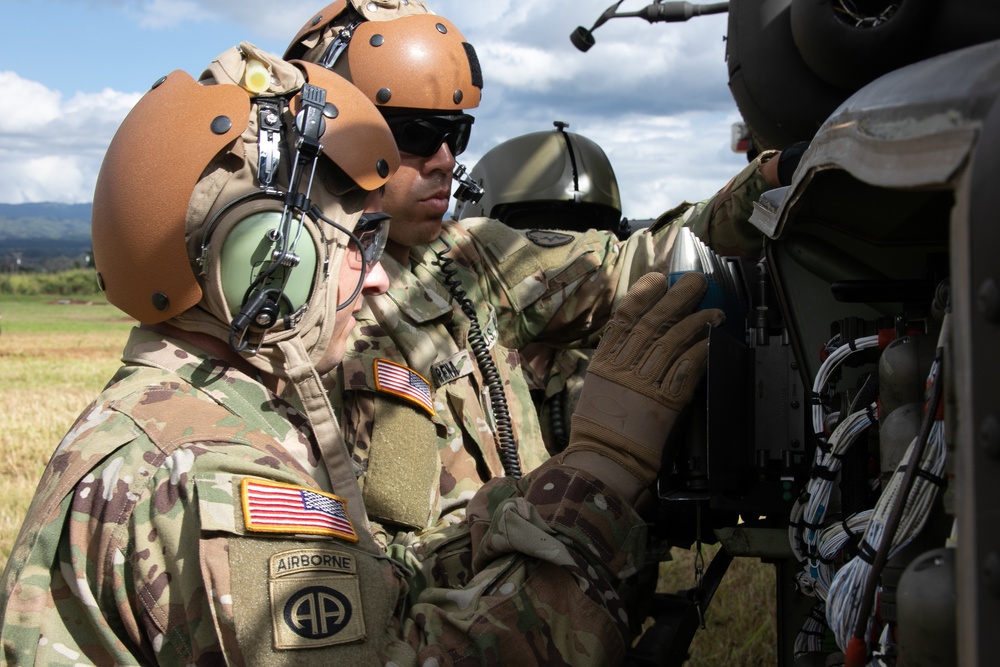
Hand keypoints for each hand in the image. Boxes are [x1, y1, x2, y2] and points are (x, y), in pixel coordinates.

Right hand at [562, 272, 722, 503]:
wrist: (605, 458)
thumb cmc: (598, 429)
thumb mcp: (597, 387)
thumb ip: (615, 363)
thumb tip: (634, 344)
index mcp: (605, 361)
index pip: (624, 317)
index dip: (643, 294)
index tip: (659, 279)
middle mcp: (624, 366)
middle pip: (653, 322)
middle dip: (677, 298)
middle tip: (697, 281)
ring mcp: (645, 381)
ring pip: (673, 340)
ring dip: (697, 322)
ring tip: (715, 310)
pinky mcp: (666, 400)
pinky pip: (687, 368)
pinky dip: (701, 350)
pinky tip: (714, 339)